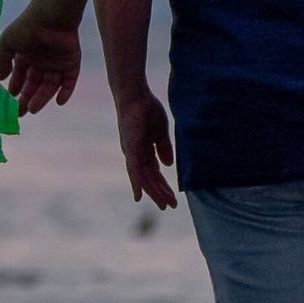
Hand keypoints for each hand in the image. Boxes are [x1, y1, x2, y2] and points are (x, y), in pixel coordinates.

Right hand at [0, 15, 80, 115]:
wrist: (51, 16)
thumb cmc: (27, 27)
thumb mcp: (8, 42)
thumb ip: (2, 60)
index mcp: (28, 55)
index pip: (22, 76)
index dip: (17, 86)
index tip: (11, 98)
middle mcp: (42, 61)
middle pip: (36, 84)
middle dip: (28, 98)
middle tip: (21, 112)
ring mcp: (58, 63)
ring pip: (50, 85)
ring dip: (42, 97)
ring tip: (32, 108)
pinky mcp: (72, 63)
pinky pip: (70, 80)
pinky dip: (66, 91)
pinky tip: (59, 102)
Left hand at [114, 87, 178, 210]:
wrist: (136, 95)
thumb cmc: (147, 109)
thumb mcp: (160, 132)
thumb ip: (163, 148)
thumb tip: (168, 165)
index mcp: (143, 151)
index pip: (154, 173)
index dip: (163, 185)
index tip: (172, 198)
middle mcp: (135, 155)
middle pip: (148, 179)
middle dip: (159, 193)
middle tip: (169, 207)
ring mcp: (132, 152)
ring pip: (143, 178)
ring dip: (154, 192)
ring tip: (165, 204)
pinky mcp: (131, 149)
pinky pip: (133, 170)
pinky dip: (136, 183)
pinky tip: (139, 196)